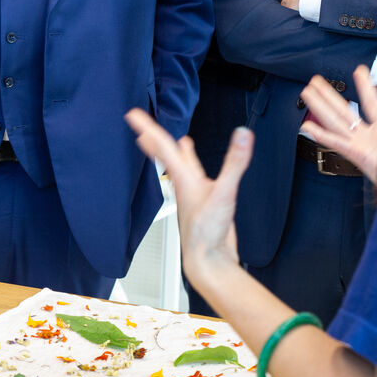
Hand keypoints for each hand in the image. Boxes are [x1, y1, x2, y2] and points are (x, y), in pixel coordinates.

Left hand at [125, 108, 250, 286]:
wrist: (208, 261)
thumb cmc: (207, 233)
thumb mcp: (224, 193)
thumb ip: (235, 163)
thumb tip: (243, 135)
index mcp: (183, 178)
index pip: (162, 146)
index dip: (148, 128)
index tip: (133, 115)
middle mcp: (184, 184)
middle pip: (164, 155)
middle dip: (153, 137)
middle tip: (139, 124)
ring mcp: (193, 194)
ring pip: (180, 166)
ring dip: (174, 152)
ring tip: (175, 140)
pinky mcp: (204, 202)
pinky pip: (196, 179)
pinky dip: (195, 169)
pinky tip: (199, 170)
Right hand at [298, 66, 376, 182]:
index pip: (373, 103)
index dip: (366, 86)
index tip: (359, 70)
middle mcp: (370, 137)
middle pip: (344, 111)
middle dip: (329, 95)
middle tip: (315, 81)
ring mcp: (362, 146)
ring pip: (336, 122)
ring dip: (320, 107)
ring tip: (307, 92)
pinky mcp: (359, 156)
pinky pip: (337, 143)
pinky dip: (321, 135)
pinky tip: (308, 126)